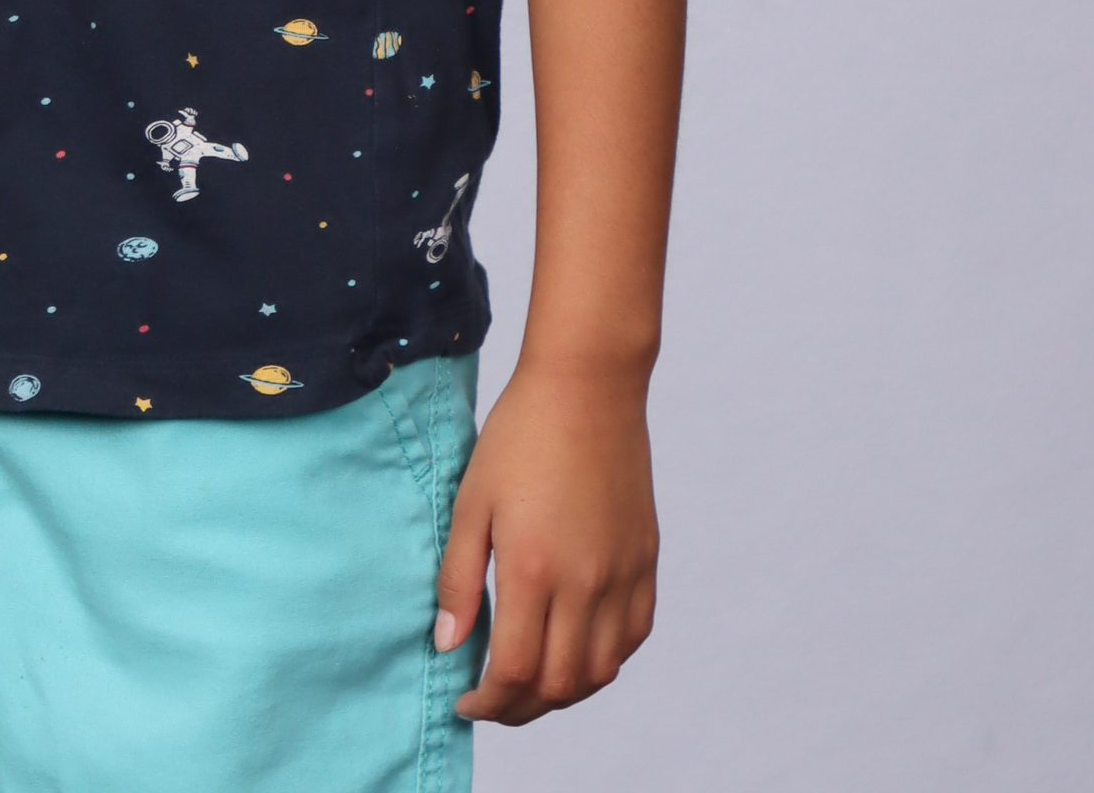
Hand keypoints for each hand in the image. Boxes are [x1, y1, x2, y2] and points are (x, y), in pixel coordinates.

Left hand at [433, 359, 659, 723]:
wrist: (586, 385)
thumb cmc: (519, 435)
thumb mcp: (471, 501)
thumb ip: (459, 578)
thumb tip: (448, 644)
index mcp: (535, 569)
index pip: (515, 672)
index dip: (487, 702)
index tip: (464, 702)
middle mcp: (586, 583)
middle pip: (559, 685)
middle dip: (520, 709)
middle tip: (492, 702)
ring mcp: (623, 574)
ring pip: (600, 672)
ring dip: (563, 693)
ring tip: (530, 685)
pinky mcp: (645, 560)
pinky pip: (633, 637)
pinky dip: (604, 661)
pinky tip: (576, 650)